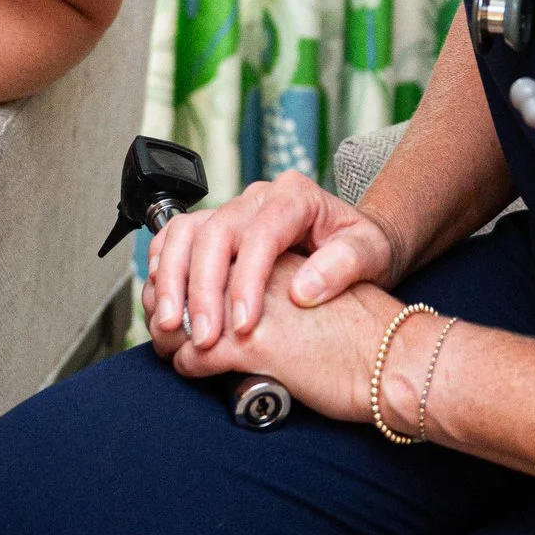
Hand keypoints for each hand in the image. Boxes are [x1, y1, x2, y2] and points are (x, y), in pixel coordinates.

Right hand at [141, 170, 402, 349]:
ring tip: (171, 325)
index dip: (245, 281)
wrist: (356, 244)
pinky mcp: (216, 229)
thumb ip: (344, 266)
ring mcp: (233, 210)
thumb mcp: (372, 254)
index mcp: (295, 196)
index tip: (243, 325)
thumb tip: (303, 289)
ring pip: (185, 233)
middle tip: (202, 337)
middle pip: (214, 234)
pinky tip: (165, 304)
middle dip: (202, 290)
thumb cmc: (365, 248)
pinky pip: (175, 239)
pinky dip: (163, 270)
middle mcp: (257, 197)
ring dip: (172, 281)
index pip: (260, 234)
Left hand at [156, 254, 402, 424]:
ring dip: (172, 335)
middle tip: (163, 326)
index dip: (172, 265)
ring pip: (185, 313)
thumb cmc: (352, 324)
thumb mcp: (305, 277)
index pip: (197, 233)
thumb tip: (210, 287)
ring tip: (175, 350)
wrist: (394, 358)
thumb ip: (264, 269)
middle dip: (168, 299)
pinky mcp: (260, 343)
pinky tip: (196, 370)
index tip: (165, 291)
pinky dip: (191, 366)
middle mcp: (260, 258)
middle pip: (186, 268)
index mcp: (273, 231)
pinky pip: (200, 355)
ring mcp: (257, 299)